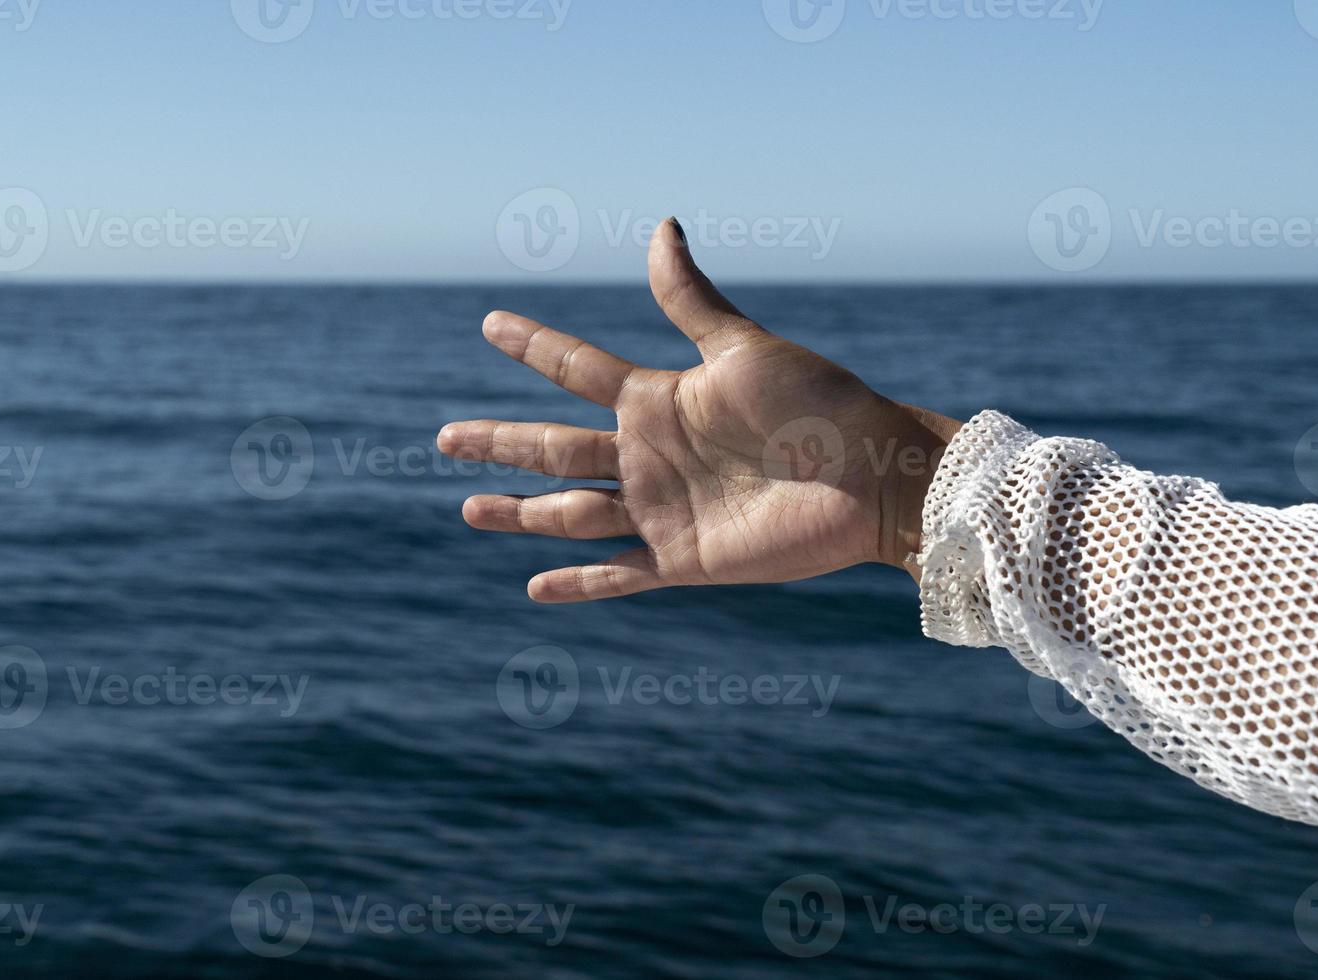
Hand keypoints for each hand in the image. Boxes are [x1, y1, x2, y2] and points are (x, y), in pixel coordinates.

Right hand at [437, 219, 961, 602]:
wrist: (874, 480)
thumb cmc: (820, 405)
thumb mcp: (744, 349)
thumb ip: (691, 301)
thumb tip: (661, 225)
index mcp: (659, 399)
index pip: (576, 369)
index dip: (533, 345)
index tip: (489, 322)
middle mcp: (649, 455)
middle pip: (554, 448)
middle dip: (499, 442)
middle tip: (443, 436)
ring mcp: (661, 510)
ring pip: (570, 513)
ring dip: (519, 512)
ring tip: (469, 508)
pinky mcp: (683, 560)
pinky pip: (617, 575)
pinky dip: (577, 583)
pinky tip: (534, 585)